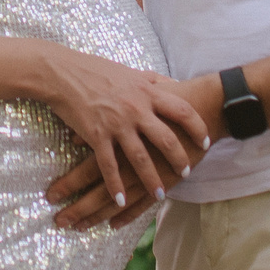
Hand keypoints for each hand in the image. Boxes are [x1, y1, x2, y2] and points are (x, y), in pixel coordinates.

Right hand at [40, 53, 210, 213]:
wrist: (62, 72)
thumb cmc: (97, 70)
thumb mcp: (131, 72)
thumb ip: (154, 80)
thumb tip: (176, 84)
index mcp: (146, 92)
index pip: (182, 111)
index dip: (198, 127)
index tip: (206, 141)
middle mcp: (135, 109)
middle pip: (166, 139)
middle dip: (179, 159)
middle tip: (187, 172)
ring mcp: (116, 124)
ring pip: (140, 158)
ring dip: (152, 179)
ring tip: (160, 194)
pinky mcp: (96, 135)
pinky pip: (109, 166)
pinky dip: (116, 185)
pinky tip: (121, 199)